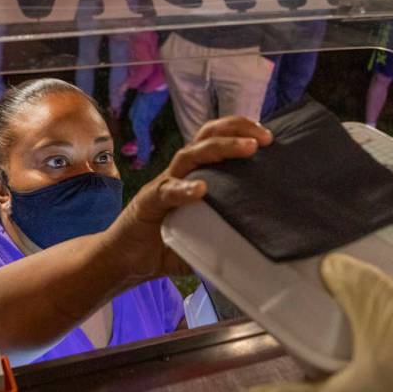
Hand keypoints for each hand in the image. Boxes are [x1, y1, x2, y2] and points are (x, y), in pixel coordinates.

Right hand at [106, 116, 272, 278]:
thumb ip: (225, 235)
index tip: (268, 138)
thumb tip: (259, 246)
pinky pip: (167, 191)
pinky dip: (184, 189)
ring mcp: (163, 185)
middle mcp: (179, 174)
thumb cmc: (163, 246)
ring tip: (247, 148)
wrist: (124, 261)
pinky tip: (200, 189)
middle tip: (264, 138)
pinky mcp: (148, 203)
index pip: (215, 142)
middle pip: (206, 137)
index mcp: (192, 176)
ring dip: (220, 148)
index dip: (240, 133)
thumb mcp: (203, 239)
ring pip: (190, 155)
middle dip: (236, 130)